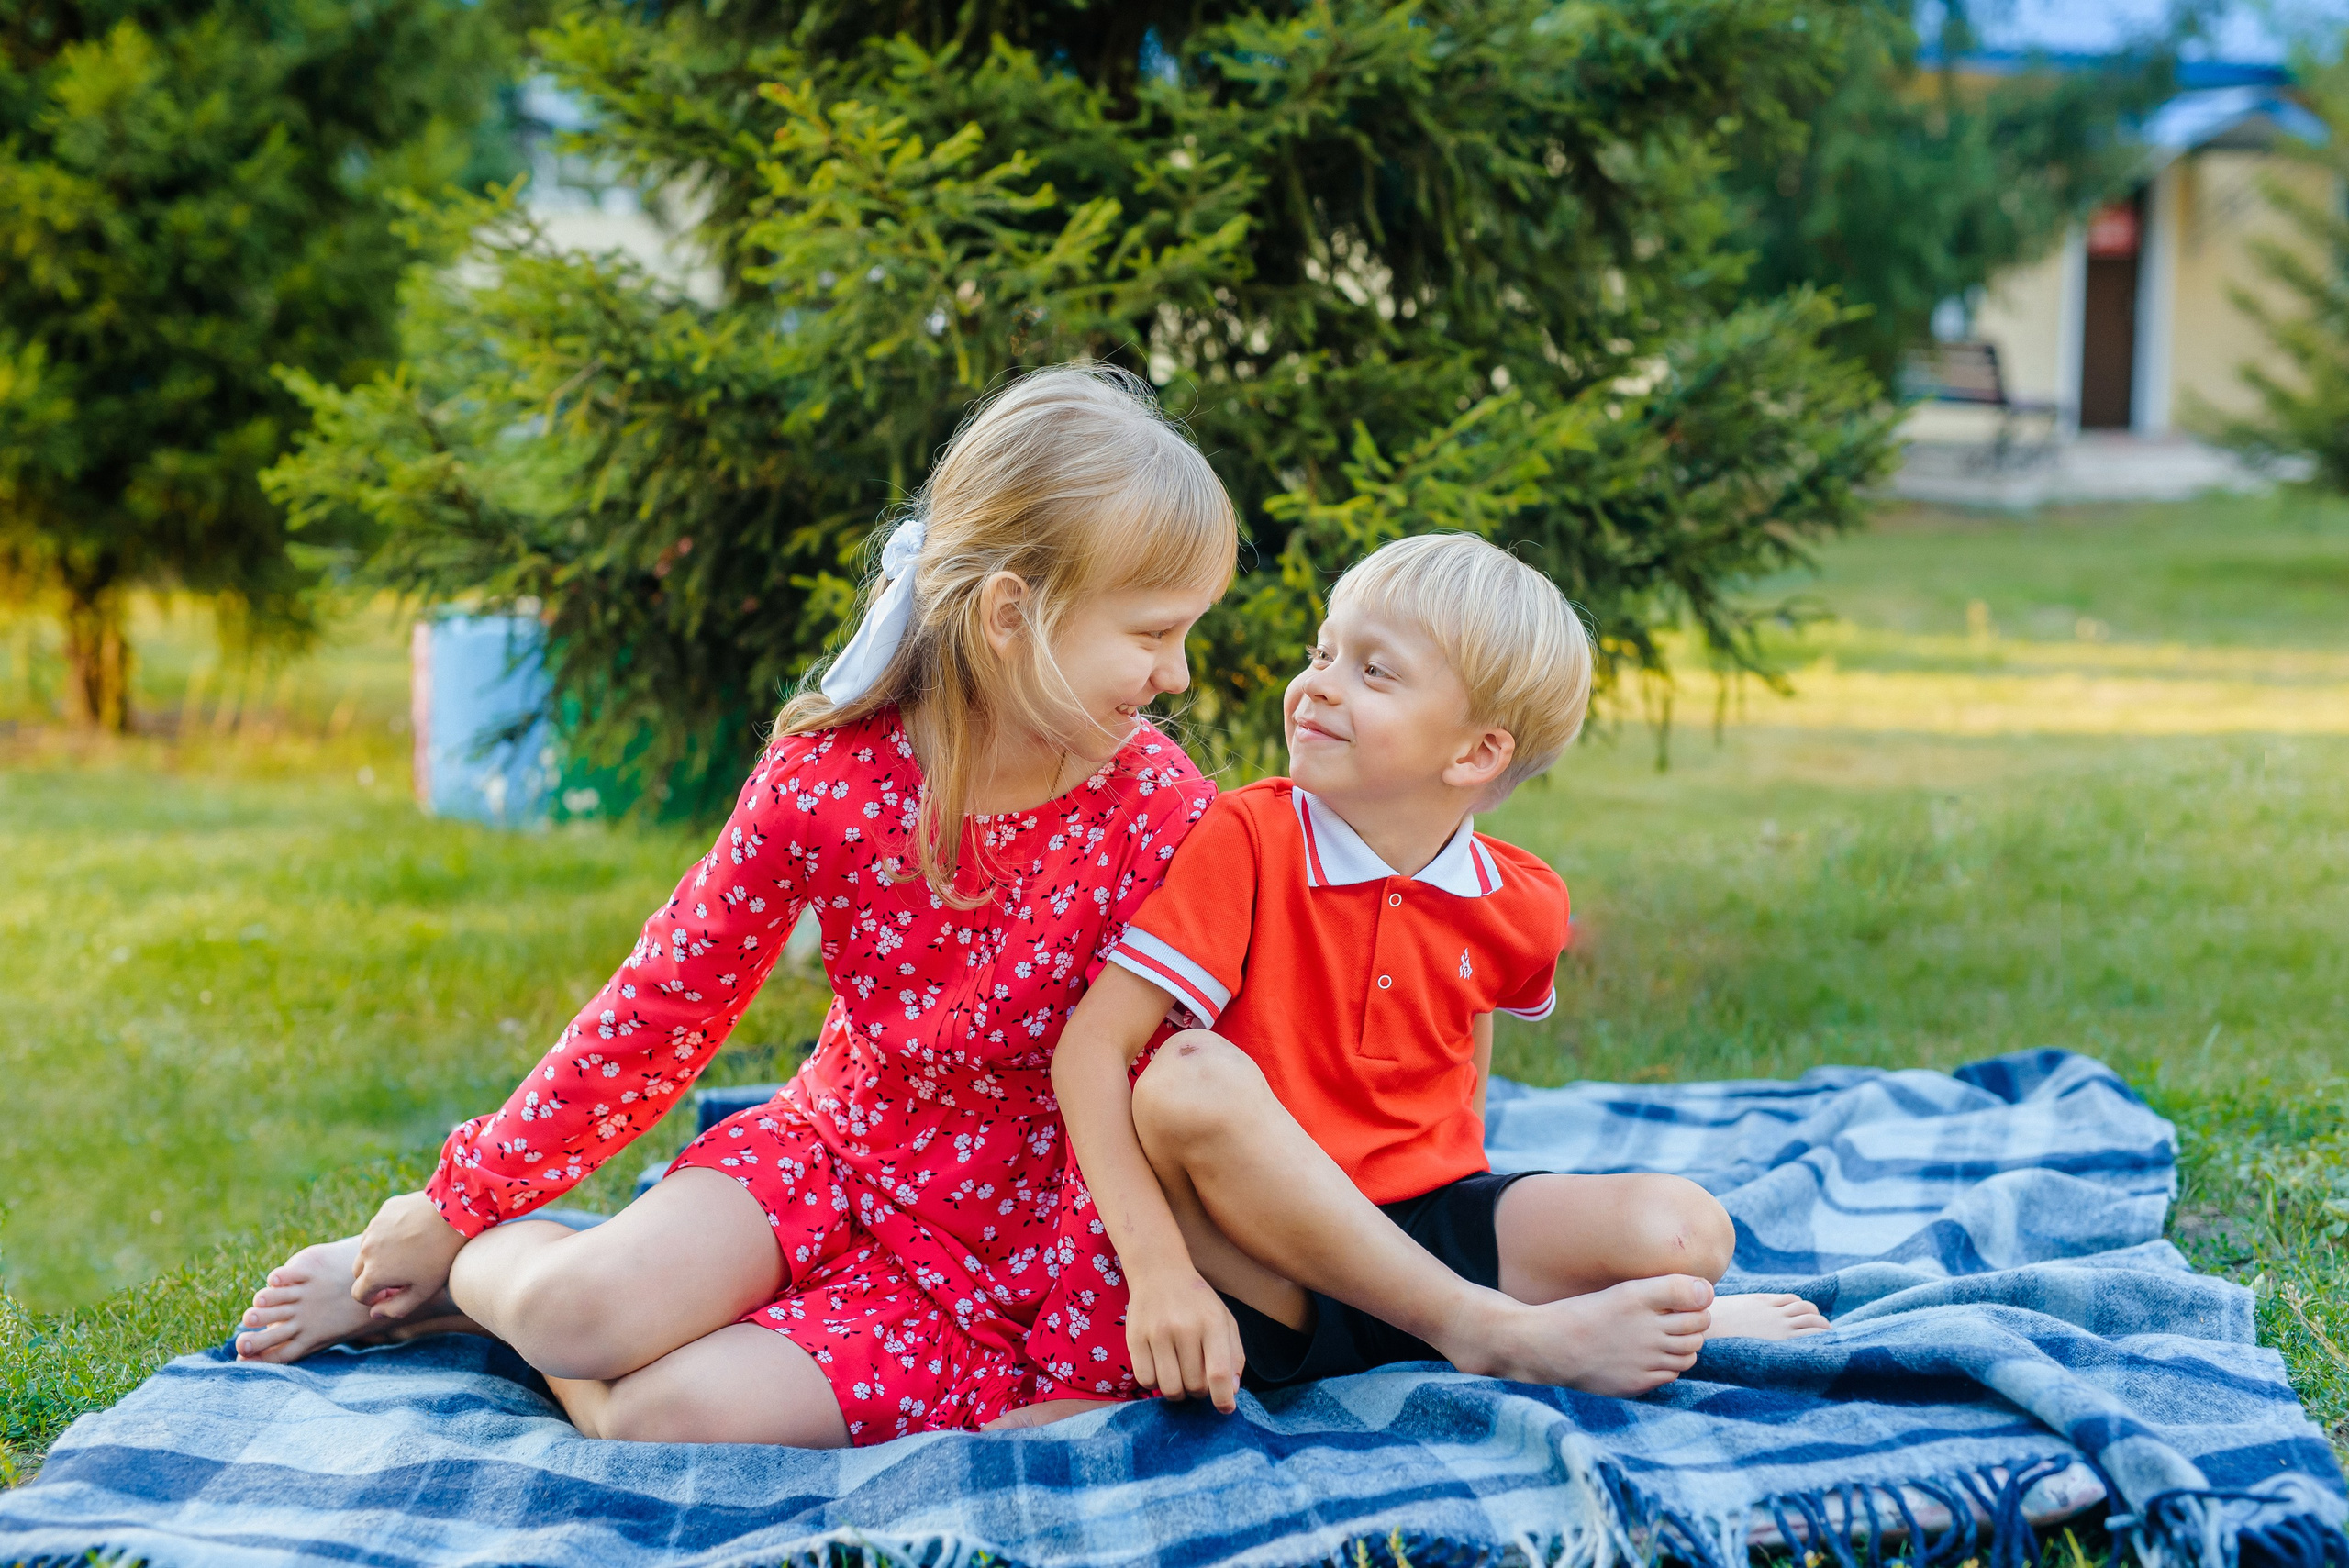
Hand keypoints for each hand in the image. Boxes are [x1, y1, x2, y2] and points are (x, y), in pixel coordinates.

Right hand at [349, 1191, 467, 1320]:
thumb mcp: (423, 1291)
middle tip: (397, 1275)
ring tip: (405, 1254)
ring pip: (367, 1248)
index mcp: (374, 1273)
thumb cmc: (441, 1256)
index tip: (389, 1294)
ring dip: (378, 1255)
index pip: (358, 1294)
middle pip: (358, 1271)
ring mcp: (374, 1227)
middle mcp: (367, 1250)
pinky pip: (379, 1227)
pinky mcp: (384, 1210)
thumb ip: (396, 1308)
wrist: (455, 1215)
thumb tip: (374, 1312)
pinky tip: (410, 1234)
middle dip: (372, 1277)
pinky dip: (386, 1235)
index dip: (372, 1298)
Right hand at [1125, 1265, 1245, 1413]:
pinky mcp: (1135, 1337)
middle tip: (1198, 1378)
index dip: (1223, 1399)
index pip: (1219, 1373)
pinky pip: (1145, 1381)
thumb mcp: (1224, 1320)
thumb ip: (1234, 1355)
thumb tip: (1231, 1393)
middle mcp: (1185, 1327)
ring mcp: (1157, 1333)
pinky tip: (1161, 1369)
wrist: (1160, 1271)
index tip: (1225, 1409)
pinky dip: (1155, 1384)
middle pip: (1194, 1385)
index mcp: (1213, 1323)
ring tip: (1180, 1376)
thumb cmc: (1197, 1301)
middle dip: (1199, 1390)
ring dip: (1178, 1392)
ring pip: (1169, 1388)